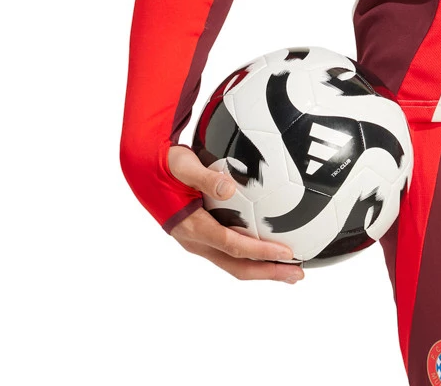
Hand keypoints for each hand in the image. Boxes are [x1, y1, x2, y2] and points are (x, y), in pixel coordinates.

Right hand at [166, 143, 304, 283]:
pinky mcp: (203, 236)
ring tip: (290, 270)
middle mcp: (196, 241)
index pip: (233, 246)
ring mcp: (199, 242)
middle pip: (237, 266)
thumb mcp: (182, 165)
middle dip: (268, 272)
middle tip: (298, 275)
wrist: (143, 171)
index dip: (261, 252)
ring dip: (263, 268)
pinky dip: (253, 256)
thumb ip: (204, 176)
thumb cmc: (165, 165)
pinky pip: (230, 252)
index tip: (287, 253)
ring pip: (234, 263)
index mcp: (193, 228)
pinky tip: (270, 250)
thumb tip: (229, 188)